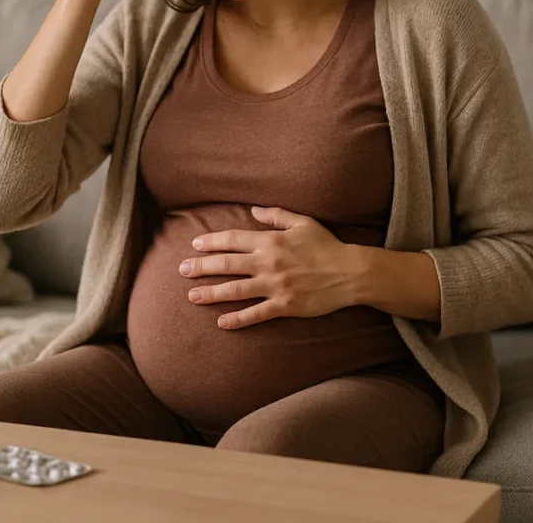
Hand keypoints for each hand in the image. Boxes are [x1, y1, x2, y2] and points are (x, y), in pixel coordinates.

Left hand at [178, 207, 364, 329]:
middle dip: (201, 267)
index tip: (195, 244)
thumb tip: (253, 209)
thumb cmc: (327, 246)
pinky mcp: (284, 306)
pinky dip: (238, 319)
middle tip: (181, 270)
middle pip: (227, 264)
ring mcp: (275, 286)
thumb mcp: (303, 223)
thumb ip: (276, 215)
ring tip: (192, 296)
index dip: (211, 242)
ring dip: (211, 293)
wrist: (350, 273)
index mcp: (271, 241)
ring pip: (236, 290)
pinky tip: (221, 323)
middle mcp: (269, 263)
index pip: (233, 239)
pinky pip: (256, 314)